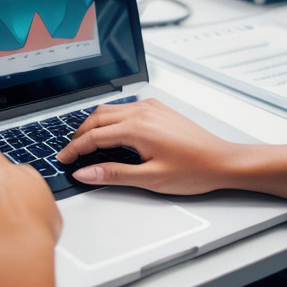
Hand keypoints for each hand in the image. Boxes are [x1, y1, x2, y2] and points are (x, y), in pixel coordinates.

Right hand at [57, 98, 239, 194]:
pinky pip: (125, 108)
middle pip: (97, 118)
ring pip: (110, 110)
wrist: (223, 160)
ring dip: (94, 124)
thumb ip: (114, 174)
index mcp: (137, 128)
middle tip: (70, 152)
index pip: (94, 136)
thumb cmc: (194, 170)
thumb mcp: (151, 178)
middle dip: (79, 134)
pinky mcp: (158, 109)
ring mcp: (151, 108)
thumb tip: (85, 172)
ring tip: (86, 143)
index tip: (63, 158)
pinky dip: (110, 118)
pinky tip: (111, 132)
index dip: (74, 149)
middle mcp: (142, 112)